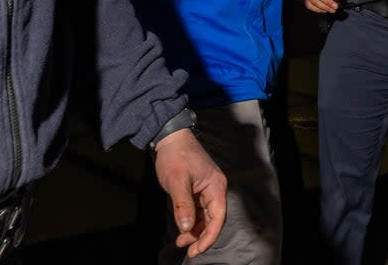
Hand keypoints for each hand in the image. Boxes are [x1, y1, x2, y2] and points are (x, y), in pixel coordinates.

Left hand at [153, 128, 227, 256]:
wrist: (169, 137)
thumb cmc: (175, 156)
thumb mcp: (177, 181)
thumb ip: (183, 205)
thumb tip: (186, 228)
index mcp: (216, 186)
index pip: (218, 217)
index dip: (209, 236)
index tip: (196, 250)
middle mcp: (215, 189)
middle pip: (213, 219)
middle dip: (201, 236)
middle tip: (188, 250)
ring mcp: (206, 189)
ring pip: (205, 217)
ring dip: (195, 230)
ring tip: (181, 241)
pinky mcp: (197, 190)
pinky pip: (198, 210)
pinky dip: (191, 221)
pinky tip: (183, 229)